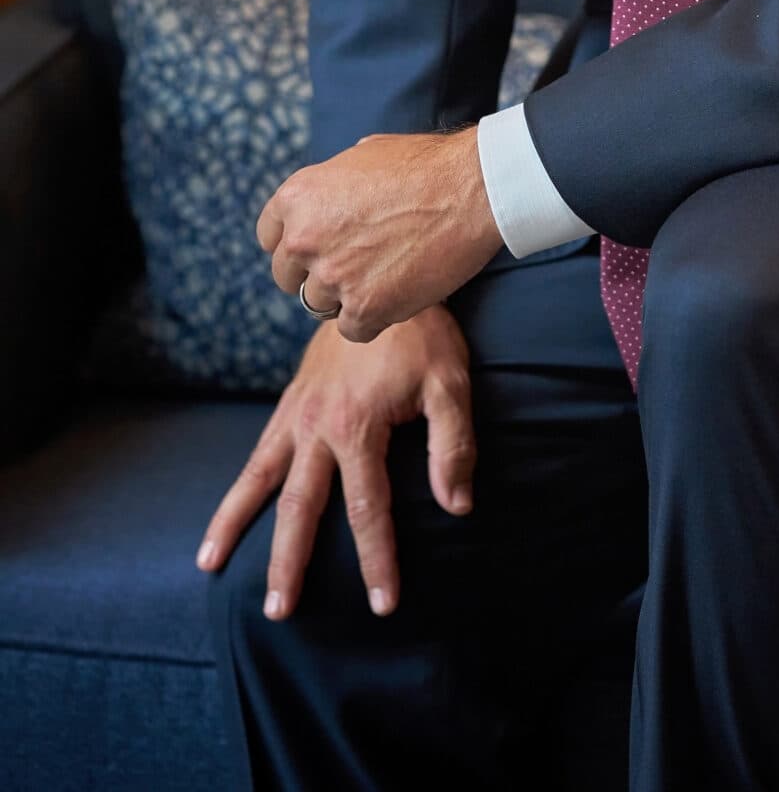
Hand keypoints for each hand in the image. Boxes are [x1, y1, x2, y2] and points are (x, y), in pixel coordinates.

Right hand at [194, 305, 475, 619]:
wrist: (383, 278)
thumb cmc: (423, 334)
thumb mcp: (450, 382)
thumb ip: (453, 445)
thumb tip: (456, 507)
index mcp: (359, 426)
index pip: (367, 508)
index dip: (377, 558)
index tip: (382, 603)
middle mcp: (318, 426)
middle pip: (300, 507)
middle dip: (289, 563)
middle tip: (278, 613)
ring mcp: (297, 414)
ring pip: (259, 480)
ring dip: (236, 525)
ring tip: (209, 567)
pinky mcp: (289, 403)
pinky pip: (256, 453)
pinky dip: (237, 488)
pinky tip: (222, 518)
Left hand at [257, 127, 504, 343]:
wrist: (471, 187)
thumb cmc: (425, 165)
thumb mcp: (362, 156)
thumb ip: (331, 186)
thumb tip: (326, 203)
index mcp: (298, 196)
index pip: (269, 237)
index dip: (294, 243)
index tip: (317, 247)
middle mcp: (304, 237)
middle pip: (288, 277)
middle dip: (316, 273)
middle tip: (355, 264)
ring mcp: (332, 276)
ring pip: (319, 305)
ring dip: (346, 296)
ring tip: (385, 274)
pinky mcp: (364, 308)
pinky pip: (351, 329)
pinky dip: (373, 318)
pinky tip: (398, 293)